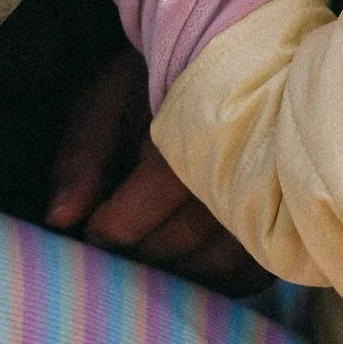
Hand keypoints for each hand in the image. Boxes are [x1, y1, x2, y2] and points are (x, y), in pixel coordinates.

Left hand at [47, 46, 271, 296]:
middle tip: (119, 247)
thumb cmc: (150, 86)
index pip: (152, 200)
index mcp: (190, 125)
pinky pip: (253, 273)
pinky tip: (192, 265)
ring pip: (220, 263)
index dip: (113, 227)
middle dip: (141, 253)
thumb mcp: (106, 104)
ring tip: (153, 254)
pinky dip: (218, 282)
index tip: (93, 229)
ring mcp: (268, 191)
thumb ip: (81, 159)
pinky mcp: (282, 216)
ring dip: (178, 272)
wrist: (214, 61)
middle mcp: (237, 161)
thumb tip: (60, 220)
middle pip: (184, 238)